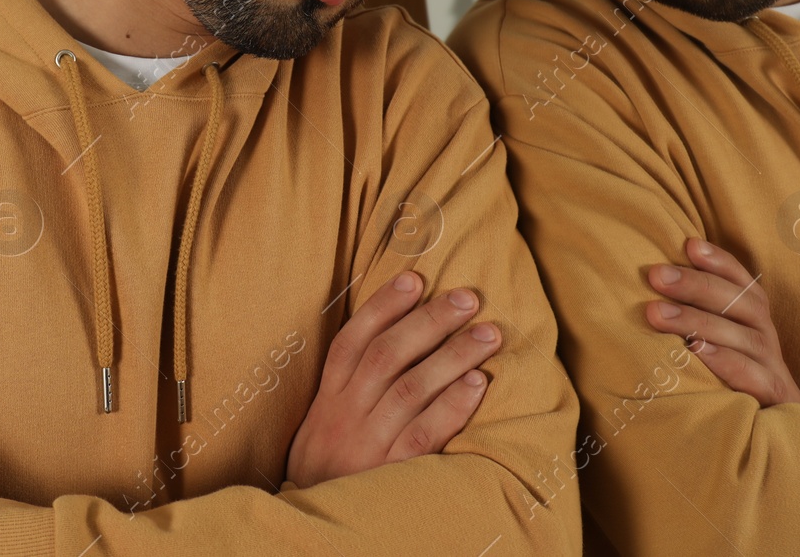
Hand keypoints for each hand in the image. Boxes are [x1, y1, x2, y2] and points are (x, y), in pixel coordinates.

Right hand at [287, 270, 500, 487]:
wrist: (311, 521)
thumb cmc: (326, 466)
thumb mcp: (322, 421)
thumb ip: (349, 385)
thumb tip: (393, 335)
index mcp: (328, 397)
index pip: (353, 340)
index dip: (383, 306)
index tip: (414, 278)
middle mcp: (346, 414)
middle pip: (387, 356)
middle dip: (429, 322)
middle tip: (467, 299)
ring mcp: (369, 443)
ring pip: (411, 389)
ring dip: (452, 356)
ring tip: (488, 335)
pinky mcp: (391, 472)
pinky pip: (424, 433)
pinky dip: (452, 406)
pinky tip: (478, 383)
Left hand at [645, 237, 799, 406]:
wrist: (778, 437)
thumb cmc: (732, 383)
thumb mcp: (716, 345)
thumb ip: (696, 317)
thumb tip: (650, 286)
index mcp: (754, 320)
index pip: (742, 282)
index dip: (719, 262)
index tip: (688, 245)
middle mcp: (766, 338)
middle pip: (738, 302)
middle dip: (695, 285)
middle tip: (655, 275)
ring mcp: (773, 368)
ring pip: (741, 336)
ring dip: (697, 320)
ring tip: (657, 313)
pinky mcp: (773, 398)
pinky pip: (752, 375)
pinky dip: (724, 361)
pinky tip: (695, 351)